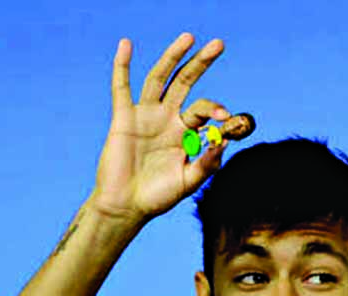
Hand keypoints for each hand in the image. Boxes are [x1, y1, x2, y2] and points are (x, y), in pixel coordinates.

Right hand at [89, 33, 230, 225]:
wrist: (125, 207)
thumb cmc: (157, 197)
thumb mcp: (188, 183)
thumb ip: (207, 164)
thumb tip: (223, 141)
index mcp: (185, 133)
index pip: (205, 112)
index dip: (217, 111)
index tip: (226, 118)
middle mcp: (167, 119)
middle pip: (186, 83)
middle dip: (201, 63)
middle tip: (219, 44)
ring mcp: (145, 116)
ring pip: (160, 79)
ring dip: (173, 56)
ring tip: (189, 37)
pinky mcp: (123, 118)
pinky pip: (121, 88)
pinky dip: (122, 66)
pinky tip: (126, 45)